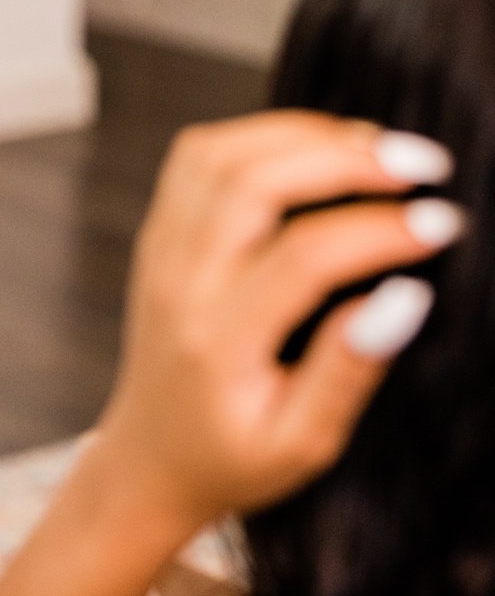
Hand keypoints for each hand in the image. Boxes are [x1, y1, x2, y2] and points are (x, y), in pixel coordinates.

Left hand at [96, 111, 465, 535]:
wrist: (152, 461)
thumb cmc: (234, 458)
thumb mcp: (302, 442)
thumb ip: (348, 371)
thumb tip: (406, 295)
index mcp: (217, 344)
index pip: (302, 258)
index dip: (380, 231)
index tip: (443, 226)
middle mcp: (178, 287)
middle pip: (249, 181)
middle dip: (345, 158)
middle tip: (422, 165)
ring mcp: (159, 254)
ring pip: (218, 153)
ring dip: (304, 134)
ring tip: (378, 152)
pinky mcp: (158, 235)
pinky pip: (199, 158)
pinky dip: (264, 135)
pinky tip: (319, 153)